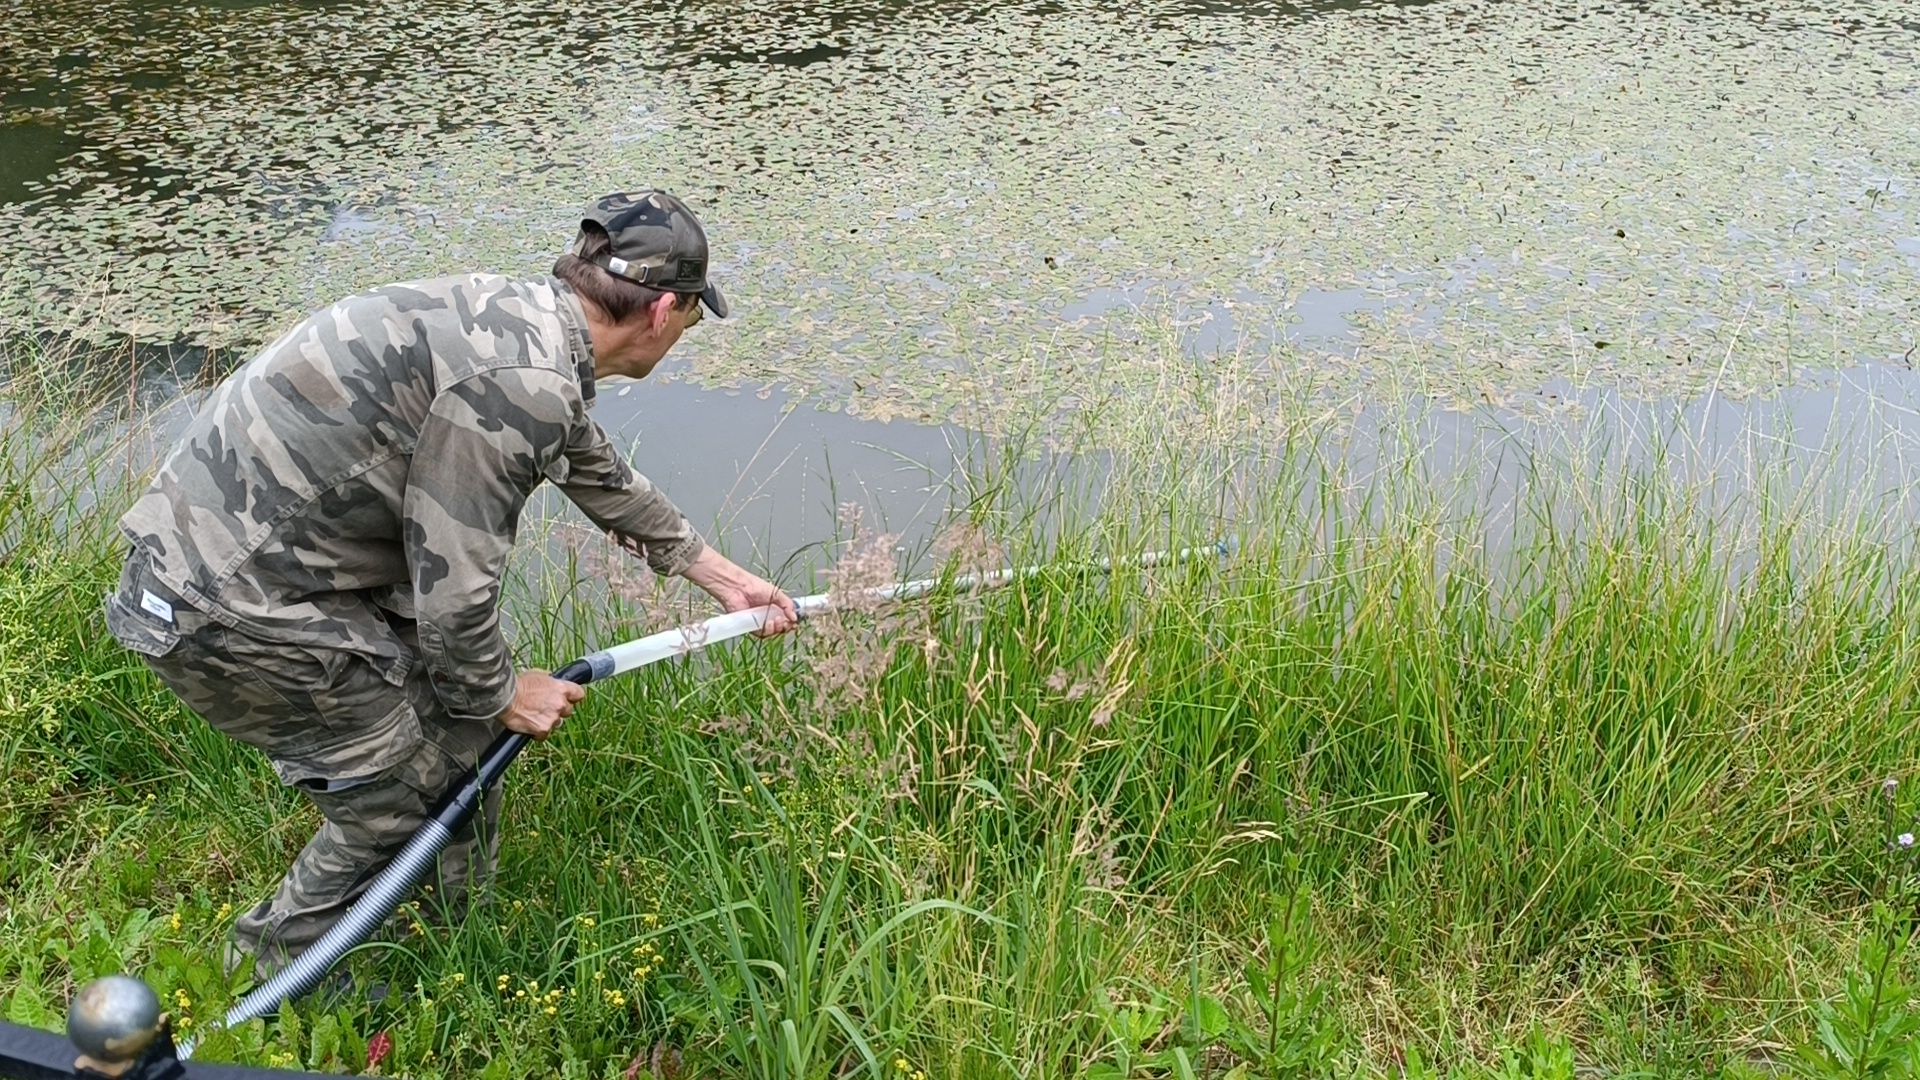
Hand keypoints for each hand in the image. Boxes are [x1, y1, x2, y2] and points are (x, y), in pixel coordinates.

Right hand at [500, 670, 586, 739]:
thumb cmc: (518, 685)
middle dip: (559, 710)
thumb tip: (553, 683)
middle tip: (546, 708)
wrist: (505, 699)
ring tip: (535, 716)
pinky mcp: (543, 729)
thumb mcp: (537, 675)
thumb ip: (550, 681)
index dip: (573, 697)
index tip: (570, 699)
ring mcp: (553, 718)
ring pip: (557, 723)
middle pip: (568, 711)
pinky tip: (530, 725)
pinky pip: (545, 734)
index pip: (579, 694)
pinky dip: (539, 732)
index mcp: (561, 689)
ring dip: (549, 721)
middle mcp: (560, 704)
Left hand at [682, 547, 798, 637]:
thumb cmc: (755, 587)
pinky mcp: (751, 627)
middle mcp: (768, 616)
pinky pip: (762, 634)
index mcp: (775, 608)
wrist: (739, 588)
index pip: (787, 619)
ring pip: (773, 633)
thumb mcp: (777, 594)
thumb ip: (788, 605)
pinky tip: (768, 623)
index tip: (794, 620)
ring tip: (775, 620)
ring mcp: (760, 622)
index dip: (791, 621)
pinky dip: (767, 630)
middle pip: (781, 628)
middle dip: (785, 626)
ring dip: (777, 628)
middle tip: (785, 621)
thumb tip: (795, 617)